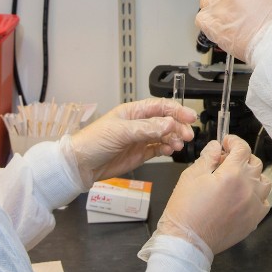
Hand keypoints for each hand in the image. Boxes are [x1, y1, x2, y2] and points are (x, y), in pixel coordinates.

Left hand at [64, 98, 196, 187]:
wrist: (81, 165)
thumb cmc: (94, 141)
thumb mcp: (121, 132)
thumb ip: (147, 128)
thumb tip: (169, 124)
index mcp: (133, 112)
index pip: (160, 107)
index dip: (176, 110)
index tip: (190, 117)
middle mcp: (138, 124)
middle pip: (165, 121)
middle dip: (178, 127)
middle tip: (188, 135)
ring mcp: (140, 139)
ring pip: (164, 136)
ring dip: (174, 139)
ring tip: (179, 145)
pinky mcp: (139, 154)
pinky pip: (158, 149)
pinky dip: (166, 149)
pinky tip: (170, 150)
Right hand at [158, 136, 270, 256]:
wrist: (187, 241)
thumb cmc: (186, 209)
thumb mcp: (191, 176)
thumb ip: (208, 157)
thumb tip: (216, 146)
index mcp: (232, 174)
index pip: (243, 148)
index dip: (234, 141)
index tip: (227, 142)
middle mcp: (248, 188)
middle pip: (255, 163)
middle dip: (242, 157)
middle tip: (226, 161)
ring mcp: (254, 205)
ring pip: (264, 182)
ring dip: (253, 176)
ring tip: (237, 179)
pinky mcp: (254, 220)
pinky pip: (264, 202)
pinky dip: (257, 196)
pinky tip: (243, 197)